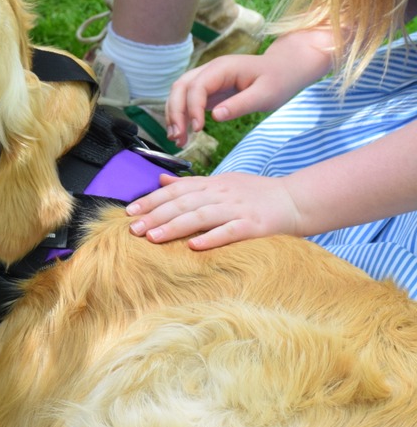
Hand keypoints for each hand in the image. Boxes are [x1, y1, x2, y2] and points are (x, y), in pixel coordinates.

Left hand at [126, 172, 302, 249]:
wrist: (296, 200)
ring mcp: (237, 209)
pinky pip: (229, 231)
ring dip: (174, 226)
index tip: (130, 211)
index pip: (176, 190)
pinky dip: (211, 238)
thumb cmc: (256, 194)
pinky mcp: (254, 226)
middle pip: (182, 203)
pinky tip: (194, 246)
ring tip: (152, 238)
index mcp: (212, 183)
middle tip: (133, 228)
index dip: (152, 199)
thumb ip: (192, 184)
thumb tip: (162, 180)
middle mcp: (221, 193)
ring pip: (200, 216)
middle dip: (155, 215)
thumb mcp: (222, 182)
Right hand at [165, 53, 293, 148]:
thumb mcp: (266, 95)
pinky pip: (187, 100)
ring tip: (177, 139)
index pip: (197, 86)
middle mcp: (210, 71)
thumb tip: (215, 117)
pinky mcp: (208, 90)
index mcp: (222, 68)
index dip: (193, 108)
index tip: (198, 129)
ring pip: (179, 93)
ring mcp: (207, 79)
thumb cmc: (278, 81)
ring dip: (174, 115)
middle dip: (175, 112)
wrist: (285, 69)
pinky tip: (183, 133)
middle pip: (180, 87)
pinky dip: (182, 116)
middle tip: (177, 137)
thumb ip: (240, 105)